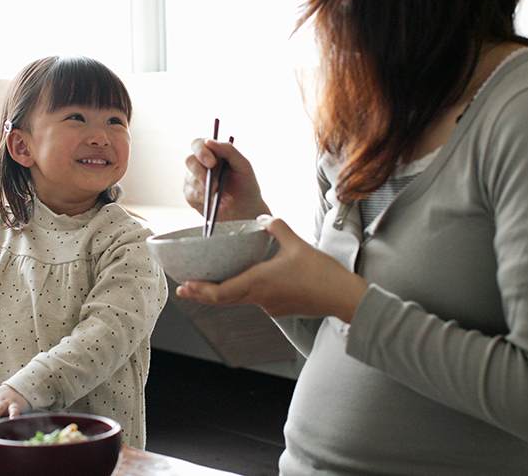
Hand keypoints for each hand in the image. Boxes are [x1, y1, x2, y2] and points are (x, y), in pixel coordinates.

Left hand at [175, 215, 367, 321]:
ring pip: (239, 300)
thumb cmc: (321, 273)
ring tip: (207, 284)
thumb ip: (276, 227)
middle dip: (201, 295)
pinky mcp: (279, 309)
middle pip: (223, 300)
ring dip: (222, 293)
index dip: (200, 291)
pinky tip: (244, 281)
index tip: (185, 286)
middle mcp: (260, 298)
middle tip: (184, 290)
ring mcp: (270, 306)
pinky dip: (243, 292)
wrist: (343, 297)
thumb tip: (262, 218)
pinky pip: (255, 300)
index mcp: (259, 282)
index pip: (221, 292)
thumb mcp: (296, 243)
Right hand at [183, 138, 269, 222]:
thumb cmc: (246, 184)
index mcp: (212, 153)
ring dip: (210, 191)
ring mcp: (194, 180)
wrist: (246, 209)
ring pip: (191, 180)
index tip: (212, 163)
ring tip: (228, 199)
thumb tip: (209, 142)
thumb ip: (228, 150)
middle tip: (215, 185)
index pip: (198, 144)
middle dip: (201, 173)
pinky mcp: (192, 196)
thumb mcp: (243, 165)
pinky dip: (208, 201)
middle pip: (190, 161)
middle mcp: (200, 164)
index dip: (201, 151)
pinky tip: (221, 205)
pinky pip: (193, 195)